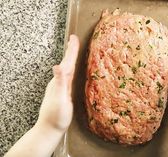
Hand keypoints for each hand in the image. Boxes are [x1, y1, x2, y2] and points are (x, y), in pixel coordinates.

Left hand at [5, 35, 79, 156]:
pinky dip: (71, 68)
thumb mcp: (59, 99)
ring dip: (70, 58)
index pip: (67, 63)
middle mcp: (59, 82)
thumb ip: (59, 83)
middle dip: (71, 51)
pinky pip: (68, 75)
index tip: (74, 38)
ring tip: (73, 50)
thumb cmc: (56, 116)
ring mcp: (60, 87)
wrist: (50, 128)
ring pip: (67, 68)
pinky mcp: (62, 92)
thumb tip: (57, 66)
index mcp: (60, 82)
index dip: (71, 50)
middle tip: (74, 39)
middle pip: (66, 62)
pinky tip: (71, 70)